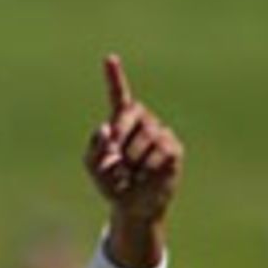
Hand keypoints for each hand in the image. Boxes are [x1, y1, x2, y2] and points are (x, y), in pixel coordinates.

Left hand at [84, 55, 183, 227]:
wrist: (134, 208)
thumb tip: (106, 128)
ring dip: (133, 160)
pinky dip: (148, 168)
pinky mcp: (173, 149)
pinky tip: (147, 176)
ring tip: (133, 173)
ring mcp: (160, 133)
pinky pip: (160, 152)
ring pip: (146, 136)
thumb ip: (93, 148)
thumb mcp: (94, 169)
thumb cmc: (114, 185)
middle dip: (120, 136)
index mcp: (122, 122)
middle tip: (116, 161)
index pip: (119, 96)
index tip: (109, 58)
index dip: (115, 77)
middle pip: (132, 114)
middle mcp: (143, 122)